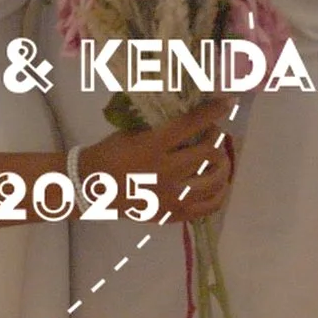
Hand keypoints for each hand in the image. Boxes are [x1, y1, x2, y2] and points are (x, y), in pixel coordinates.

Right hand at [82, 97, 232, 223]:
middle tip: (213, 134)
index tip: (227, 103)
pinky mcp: (171, 215)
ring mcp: (170, 197)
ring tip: (218, 159)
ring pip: (214, 181)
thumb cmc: (110, 154)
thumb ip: (160, 127)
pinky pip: (207, 207)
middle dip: (217, 139)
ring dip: (222, 165)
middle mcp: (164, 172)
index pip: (190, 125)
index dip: (212, 112)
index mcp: (151, 147)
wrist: (90, 187)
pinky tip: (218, 184)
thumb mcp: (131, 132)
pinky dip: (218, 193)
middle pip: (208, 153)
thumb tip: (190, 115)